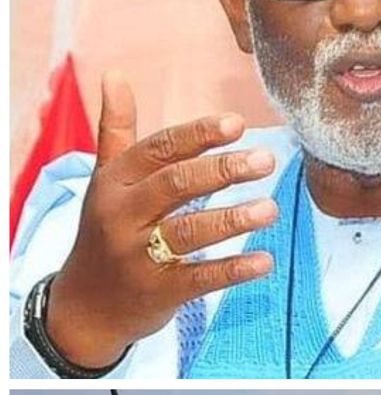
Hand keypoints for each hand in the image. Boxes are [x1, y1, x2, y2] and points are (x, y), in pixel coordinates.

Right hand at [45, 72, 277, 368]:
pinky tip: (265, 260)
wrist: (85, 307)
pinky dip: (233, 269)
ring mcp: (139, 257)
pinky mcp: (159, 292)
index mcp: (113, 183)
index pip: (158, 151)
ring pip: (189, 232)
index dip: (198, 135)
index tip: (237, 124)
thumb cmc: (105, 233)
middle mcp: (122, 216)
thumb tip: (115, 75)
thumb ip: (118, 132)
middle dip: (222, 171)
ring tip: (271, 209)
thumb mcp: (105, 182)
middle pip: (175, 186)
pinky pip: (201, 278)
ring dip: (233, 219)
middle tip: (266, 161)